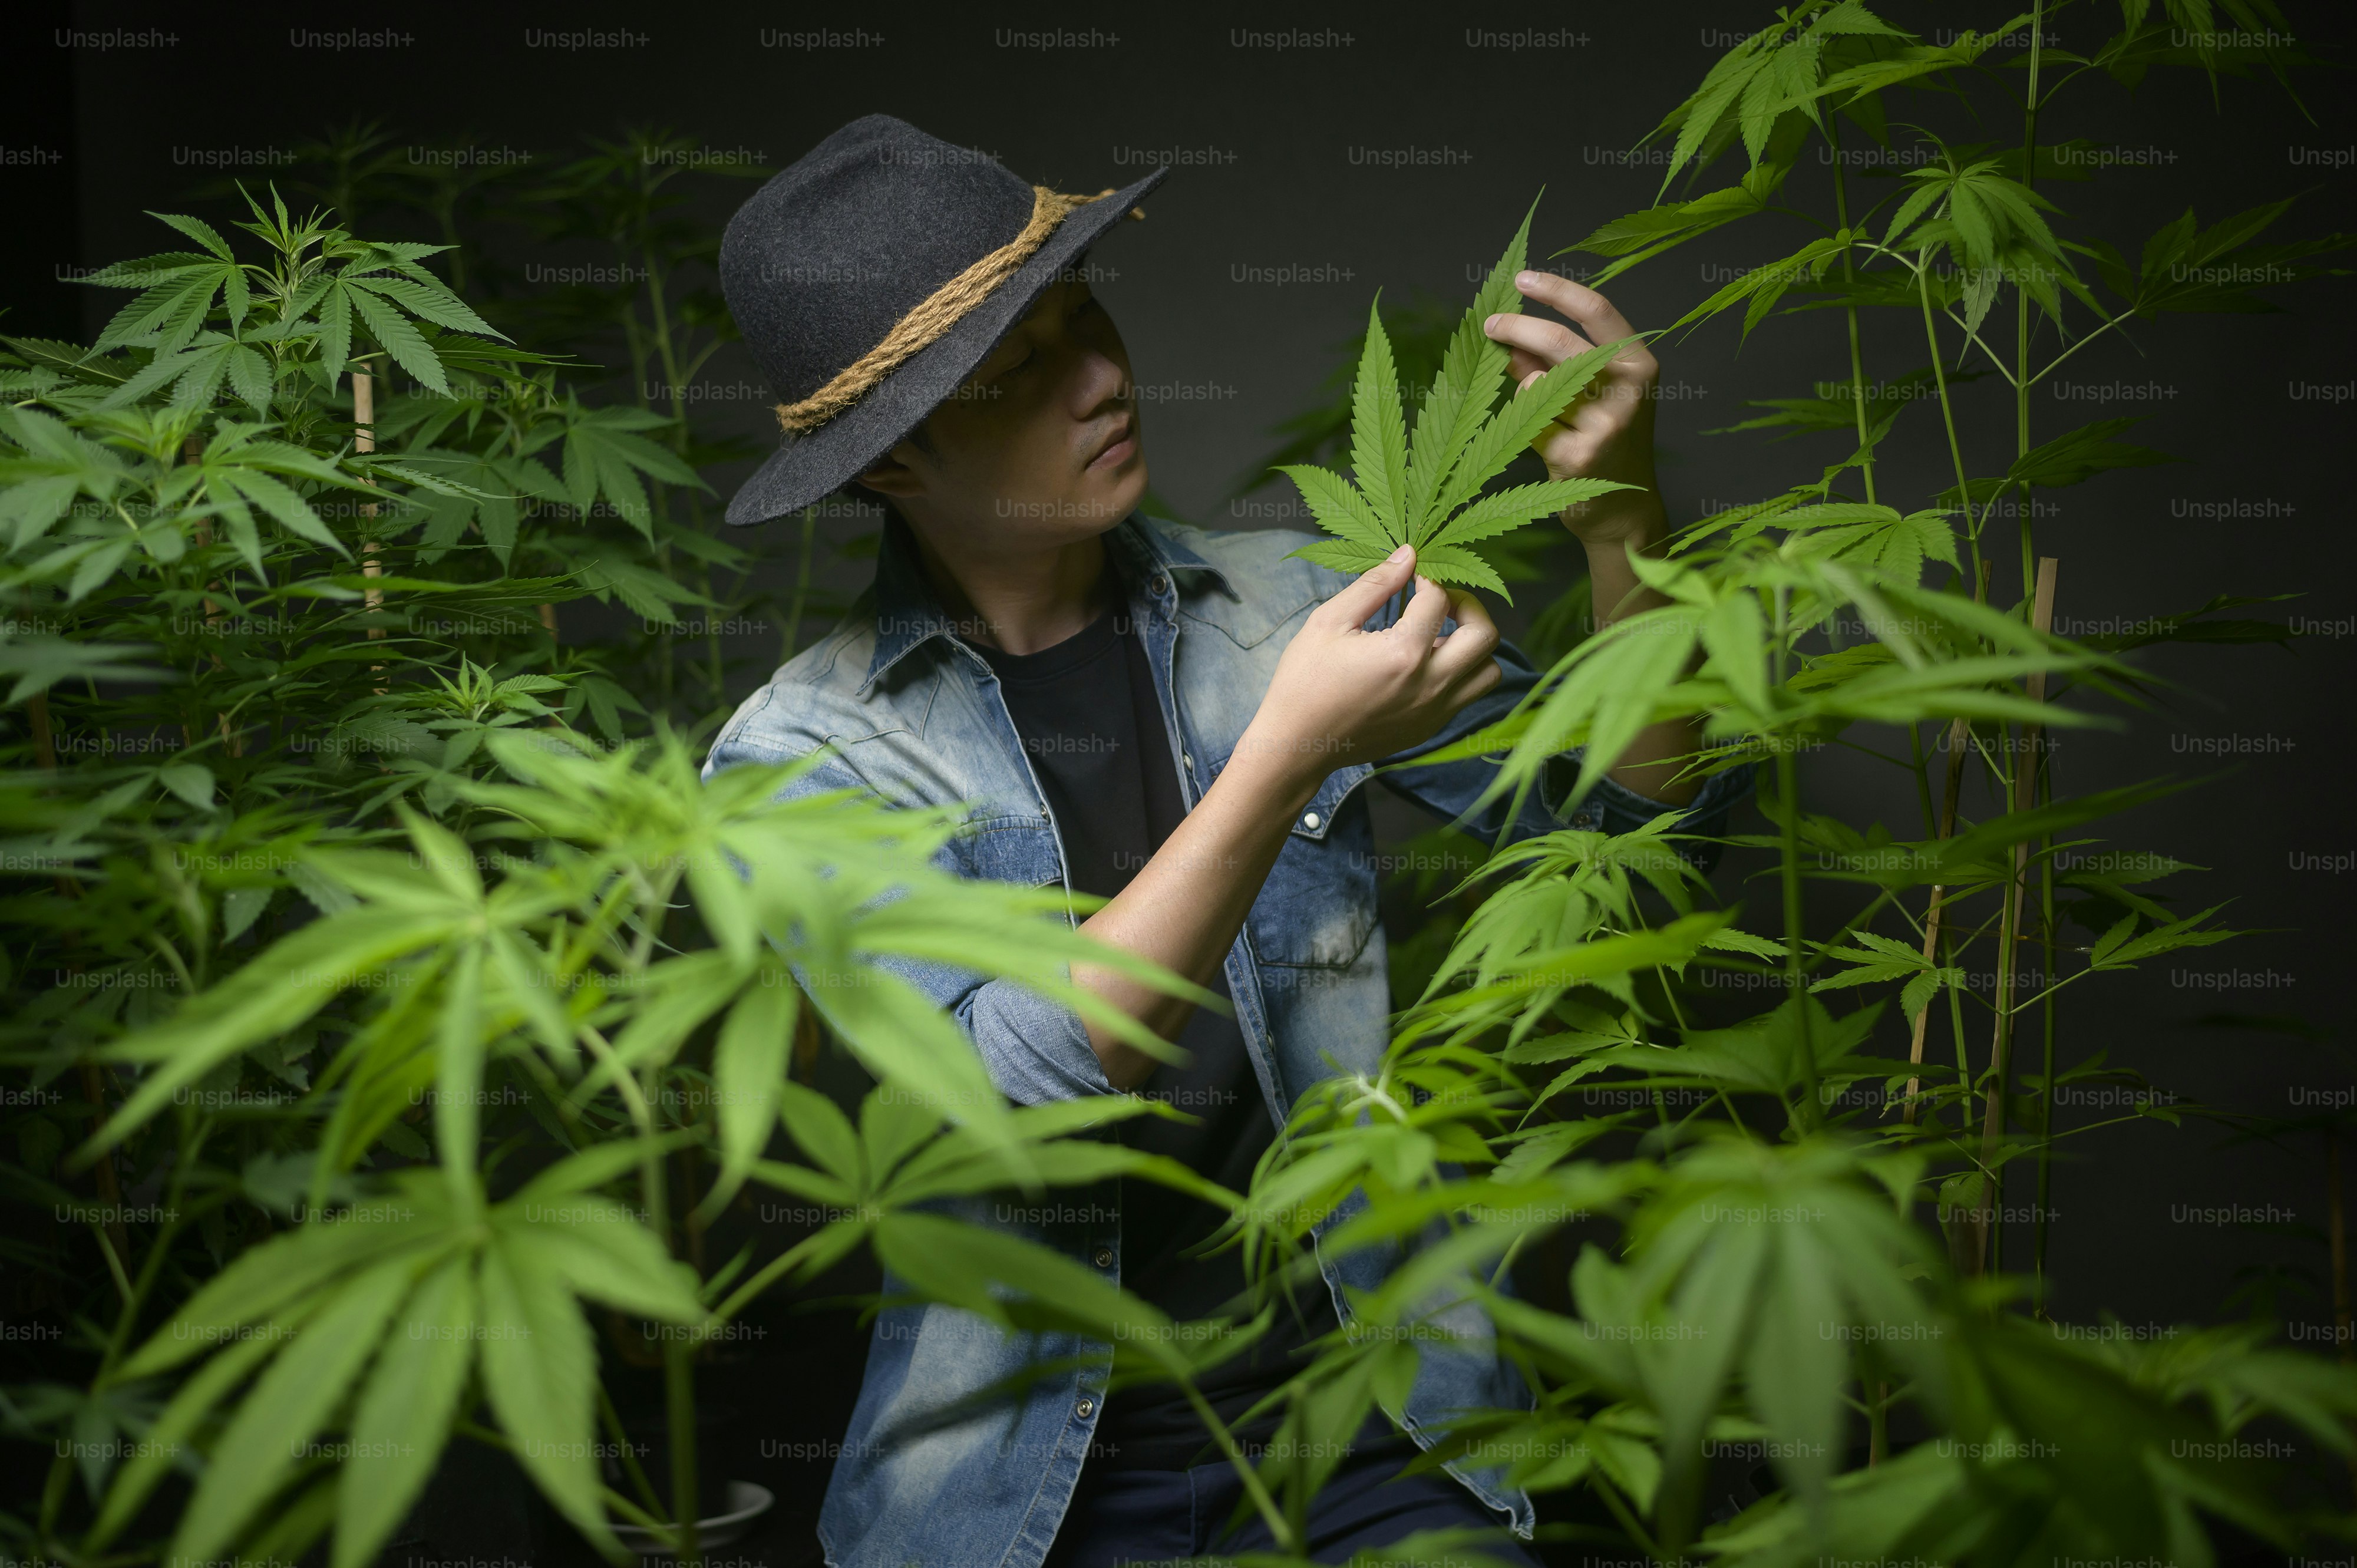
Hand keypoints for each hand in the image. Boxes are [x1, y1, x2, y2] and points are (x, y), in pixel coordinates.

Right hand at [1239, 544, 1501, 793]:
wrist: (1297, 744)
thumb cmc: (1305, 680)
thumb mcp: (1329, 622)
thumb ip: (1374, 584)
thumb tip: (1409, 554)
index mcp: (1403, 653)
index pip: (1440, 599)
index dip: (1428, 577)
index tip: (1411, 577)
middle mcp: (1429, 684)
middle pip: (1485, 635)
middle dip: (1468, 606)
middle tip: (1440, 602)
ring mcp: (1435, 711)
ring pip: (1489, 671)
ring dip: (1472, 646)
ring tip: (1439, 637)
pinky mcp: (1431, 728)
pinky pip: (1468, 696)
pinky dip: (1459, 674)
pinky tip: (1425, 665)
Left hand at [1484, 271, 1664, 547]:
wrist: (1622, 511)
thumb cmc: (1605, 441)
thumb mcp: (1594, 393)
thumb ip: (1556, 361)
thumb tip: (1510, 333)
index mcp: (1638, 364)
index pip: (1596, 310)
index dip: (1555, 290)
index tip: (1521, 279)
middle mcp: (1628, 390)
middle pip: (1557, 342)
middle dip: (1515, 328)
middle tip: (1489, 325)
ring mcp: (1605, 425)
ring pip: (1536, 384)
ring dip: (1523, 388)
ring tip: (1539, 409)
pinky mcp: (1577, 456)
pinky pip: (1529, 423)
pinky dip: (1525, 426)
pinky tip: (1545, 443)